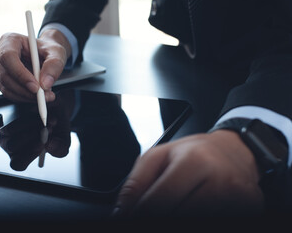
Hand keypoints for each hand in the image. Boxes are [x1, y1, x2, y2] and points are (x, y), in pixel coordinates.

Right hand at [0, 29, 70, 101]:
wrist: (44, 53)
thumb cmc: (47, 49)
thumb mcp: (56, 52)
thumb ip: (53, 65)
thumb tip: (45, 84)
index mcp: (9, 40)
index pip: (8, 57)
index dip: (20, 74)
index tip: (36, 86)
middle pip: (5, 76)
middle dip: (26, 90)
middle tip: (45, 95)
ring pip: (6, 88)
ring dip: (26, 96)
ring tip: (45, 94)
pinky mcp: (0, 81)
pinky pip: (9, 94)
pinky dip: (24, 98)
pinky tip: (37, 95)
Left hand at [0, 91, 74, 170]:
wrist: (55, 110)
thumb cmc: (56, 131)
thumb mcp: (63, 142)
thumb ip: (59, 149)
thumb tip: (50, 145)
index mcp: (22, 159)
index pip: (17, 164)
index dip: (29, 154)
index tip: (42, 143)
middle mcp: (11, 147)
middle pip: (13, 145)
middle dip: (33, 135)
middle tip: (49, 127)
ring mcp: (6, 132)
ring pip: (11, 130)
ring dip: (31, 123)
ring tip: (47, 119)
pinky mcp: (7, 117)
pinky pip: (13, 116)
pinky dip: (28, 114)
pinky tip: (40, 112)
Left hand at [112, 130, 263, 216]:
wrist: (235, 150)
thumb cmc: (195, 152)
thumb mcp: (159, 156)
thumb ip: (135, 184)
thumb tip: (121, 212)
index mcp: (194, 162)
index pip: (157, 203)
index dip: (137, 215)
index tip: (129, 218)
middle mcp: (219, 182)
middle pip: (177, 217)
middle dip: (157, 218)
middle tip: (153, 211)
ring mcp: (238, 199)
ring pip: (195, 221)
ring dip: (176, 217)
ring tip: (176, 203)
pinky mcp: (249, 208)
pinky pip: (214, 220)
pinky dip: (196, 216)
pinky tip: (191, 204)